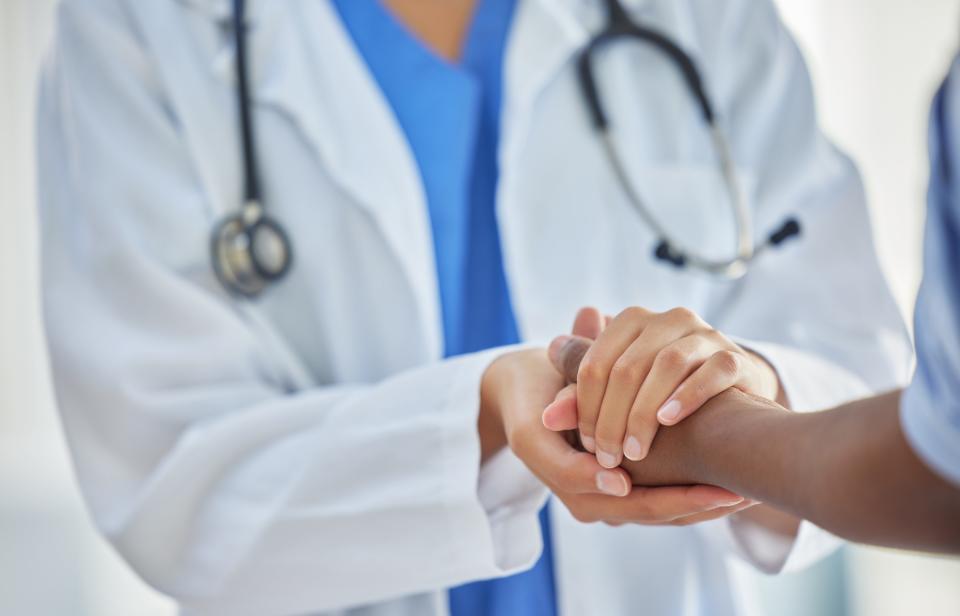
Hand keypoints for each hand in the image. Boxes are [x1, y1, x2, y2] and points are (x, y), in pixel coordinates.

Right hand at [481, 349, 747, 525]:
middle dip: (695, 505)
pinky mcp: (614, 502)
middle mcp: (580, 499)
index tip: (706, 487)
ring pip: (656, 516)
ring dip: (701, 508)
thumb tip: (593, 314)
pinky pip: (657, 511)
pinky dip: (691, 505)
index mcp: (559, 471)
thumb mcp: (549, 377)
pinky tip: (727, 496)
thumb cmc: (533, 389)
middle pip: (646, 512)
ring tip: (744, 497)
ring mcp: (597, 504)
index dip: (666, 494)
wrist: (521, 410)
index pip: (622, 496)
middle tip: (738, 495)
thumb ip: (579, 358)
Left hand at [544, 307, 782, 468]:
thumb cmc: (661, 399)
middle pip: (628, 366)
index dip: (586, 407)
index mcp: (632, 322)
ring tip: (635, 451)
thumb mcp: (617, 396)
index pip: (595, 362)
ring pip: (667, 365)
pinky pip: (710, 371)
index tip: (587, 447)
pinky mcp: (735, 357)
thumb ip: (582, 401)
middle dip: (613, 418)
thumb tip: (545, 415)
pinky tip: (668, 422)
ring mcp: (705, 335)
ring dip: (645, 412)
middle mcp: (668, 319)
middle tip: (609, 458)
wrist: (733, 402)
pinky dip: (687, 396)